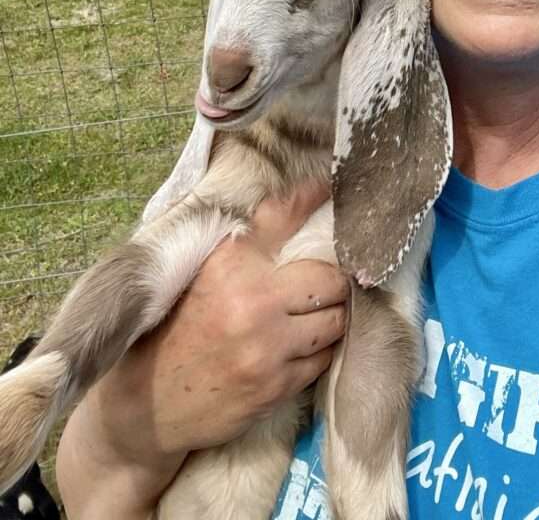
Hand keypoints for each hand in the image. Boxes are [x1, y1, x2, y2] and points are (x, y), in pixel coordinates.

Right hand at [57, 184, 347, 516]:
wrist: (144, 408)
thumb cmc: (172, 332)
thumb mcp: (199, 274)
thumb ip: (247, 240)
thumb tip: (301, 196)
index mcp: (226, 263)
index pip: (283, 218)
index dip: (311, 200)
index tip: (326, 189)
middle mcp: (251, 300)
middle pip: (329, 278)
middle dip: (330, 281)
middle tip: (321, 285)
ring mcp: (267, 346)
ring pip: (335, 320)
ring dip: (331, 317)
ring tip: (315, 317)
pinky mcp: (276, 385)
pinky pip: (323, 358)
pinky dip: (318, 351)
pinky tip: (300, 348)